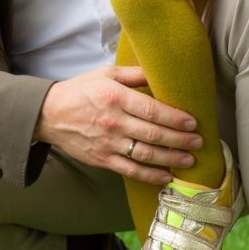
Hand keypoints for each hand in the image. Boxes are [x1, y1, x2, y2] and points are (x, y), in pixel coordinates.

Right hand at [33, 66, 199, 185]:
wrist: (49, 114)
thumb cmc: (80, 91)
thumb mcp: (105, 74)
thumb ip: (134, 74)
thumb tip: (160, 72)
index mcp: (115, 97)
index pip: (152, 110)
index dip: (175, 118)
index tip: (193, 122)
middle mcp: (113, 121)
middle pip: (154, 134)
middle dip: (180, 140)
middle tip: (199, 142)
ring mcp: (108, 143)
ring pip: (146, 154)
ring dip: (171, 158)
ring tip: (189, 159)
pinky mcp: (102, 159)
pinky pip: (131, 170)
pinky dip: (150, 176)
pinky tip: (166, 176)